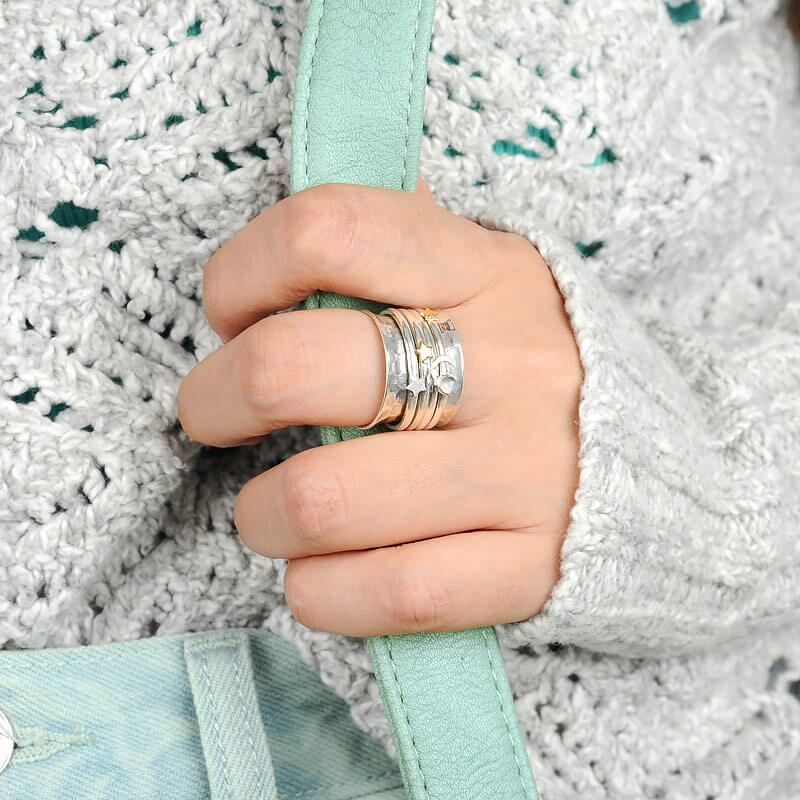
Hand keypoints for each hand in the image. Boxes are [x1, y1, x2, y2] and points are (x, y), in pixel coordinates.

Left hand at [176, 176, 582, 636]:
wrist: (669, 471)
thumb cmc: (536, 365)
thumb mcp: (490, 278)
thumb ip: (402, 249)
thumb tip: (293, 242)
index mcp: (487, 271)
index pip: (328, 229)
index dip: (242, 273)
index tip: (234, 315)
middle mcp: (508, 365)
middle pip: (293, 368)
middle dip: (214, 397)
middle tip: (213, 414)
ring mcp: (524, 472)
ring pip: (324, 499)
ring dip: (260, 513)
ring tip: (271, 511)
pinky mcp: (531, 569)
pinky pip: (389, 594)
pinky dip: (318, 592)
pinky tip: (318, 574)